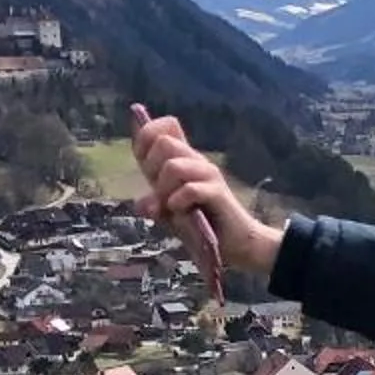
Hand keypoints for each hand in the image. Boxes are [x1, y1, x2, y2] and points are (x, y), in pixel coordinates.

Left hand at [128, 106, 283, 280]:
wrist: (234, 244)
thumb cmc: (202, 226)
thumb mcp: (170, 214)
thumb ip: (154, 203)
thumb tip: (139, 205)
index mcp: (182, 159)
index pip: (161, 130)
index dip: (145, 138)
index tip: (145, 167)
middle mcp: (196, 161)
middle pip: (164, 142)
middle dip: (152, 168)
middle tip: (159, 193)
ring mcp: (208, 174)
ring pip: (173, 166)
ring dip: (164, 189)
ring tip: (170, 207)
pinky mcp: (218, 192)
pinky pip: (190, 189)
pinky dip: (178, 202)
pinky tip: (181, 212)